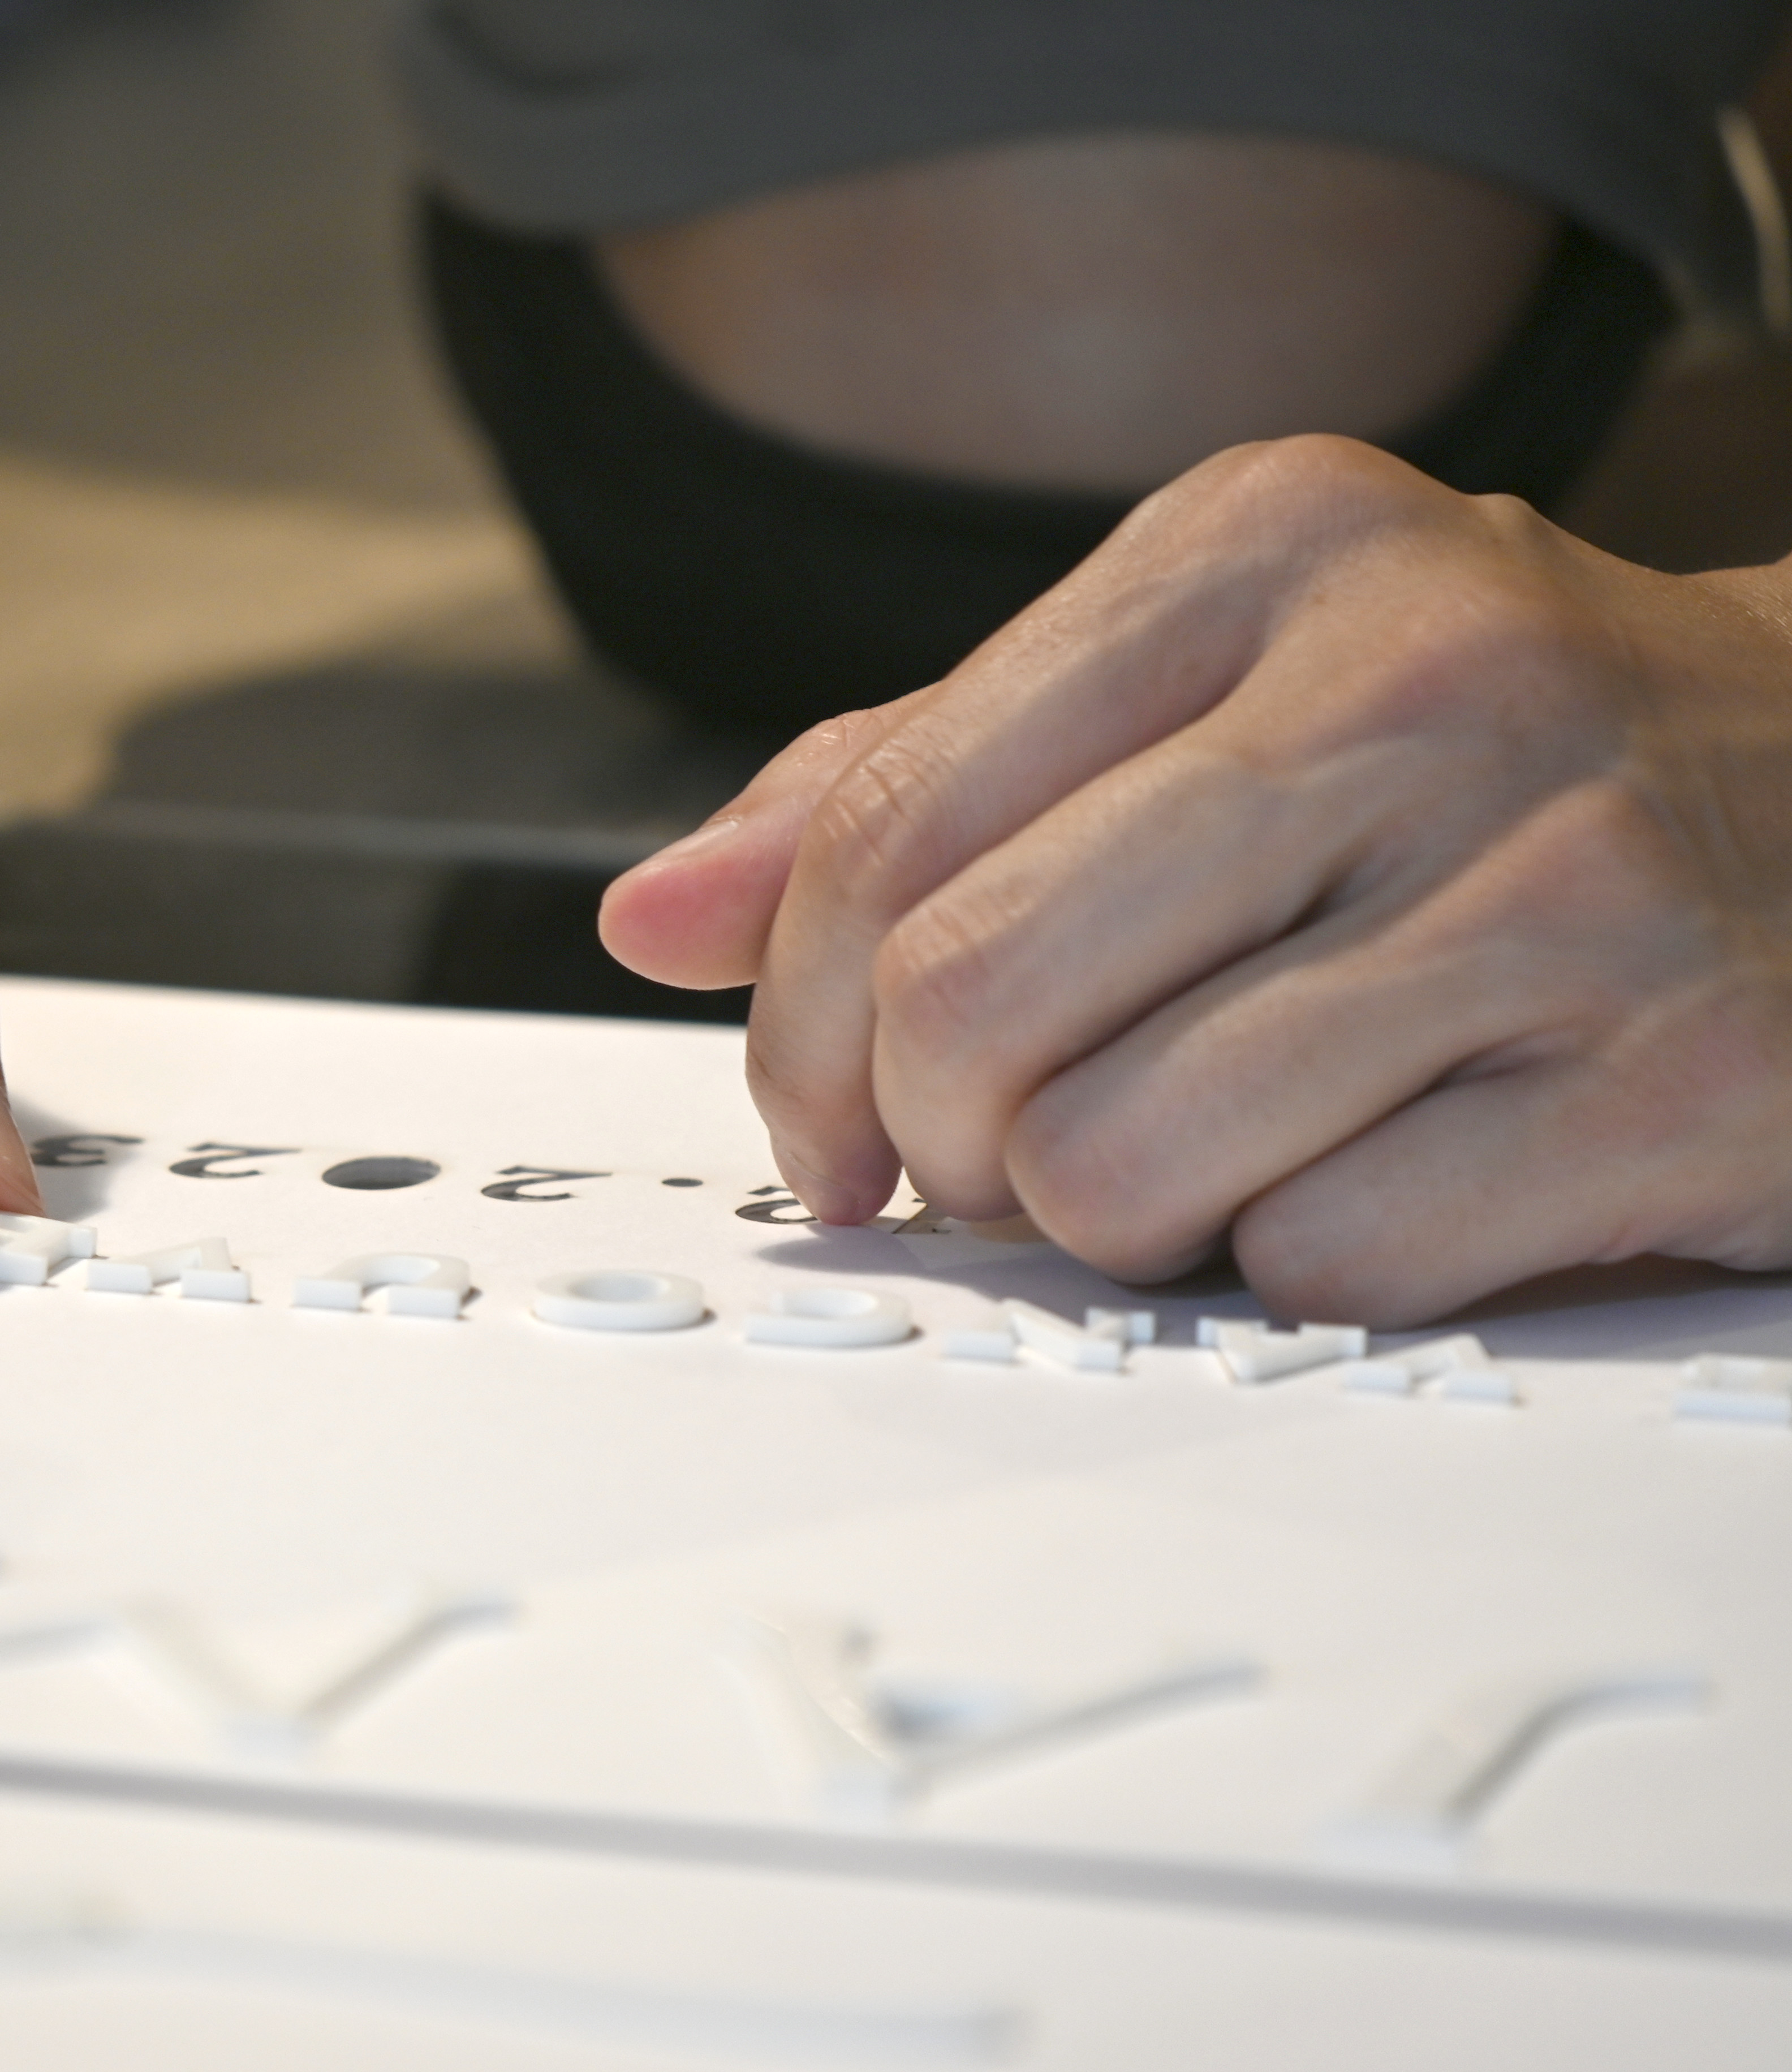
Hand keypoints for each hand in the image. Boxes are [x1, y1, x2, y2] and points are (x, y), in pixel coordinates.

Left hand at [603, 436, 1791, 1323]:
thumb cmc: (1479, 756)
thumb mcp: (1200, 689)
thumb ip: (914, 786)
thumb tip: (658, 912)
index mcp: (1263, 548)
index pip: (887, 821)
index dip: (799, 1021)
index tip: (819, 1124)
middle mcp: (1418, 679)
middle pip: (973, 998)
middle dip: (933, 1137)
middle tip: (989, 1161)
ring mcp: (1561, 879)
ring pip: (1121, 1157)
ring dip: (1115, 1214)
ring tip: (1207, 1151)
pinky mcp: (1673, 1083)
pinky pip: (1323, 1260)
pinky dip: (1302, 1263)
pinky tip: (1382, 1175)